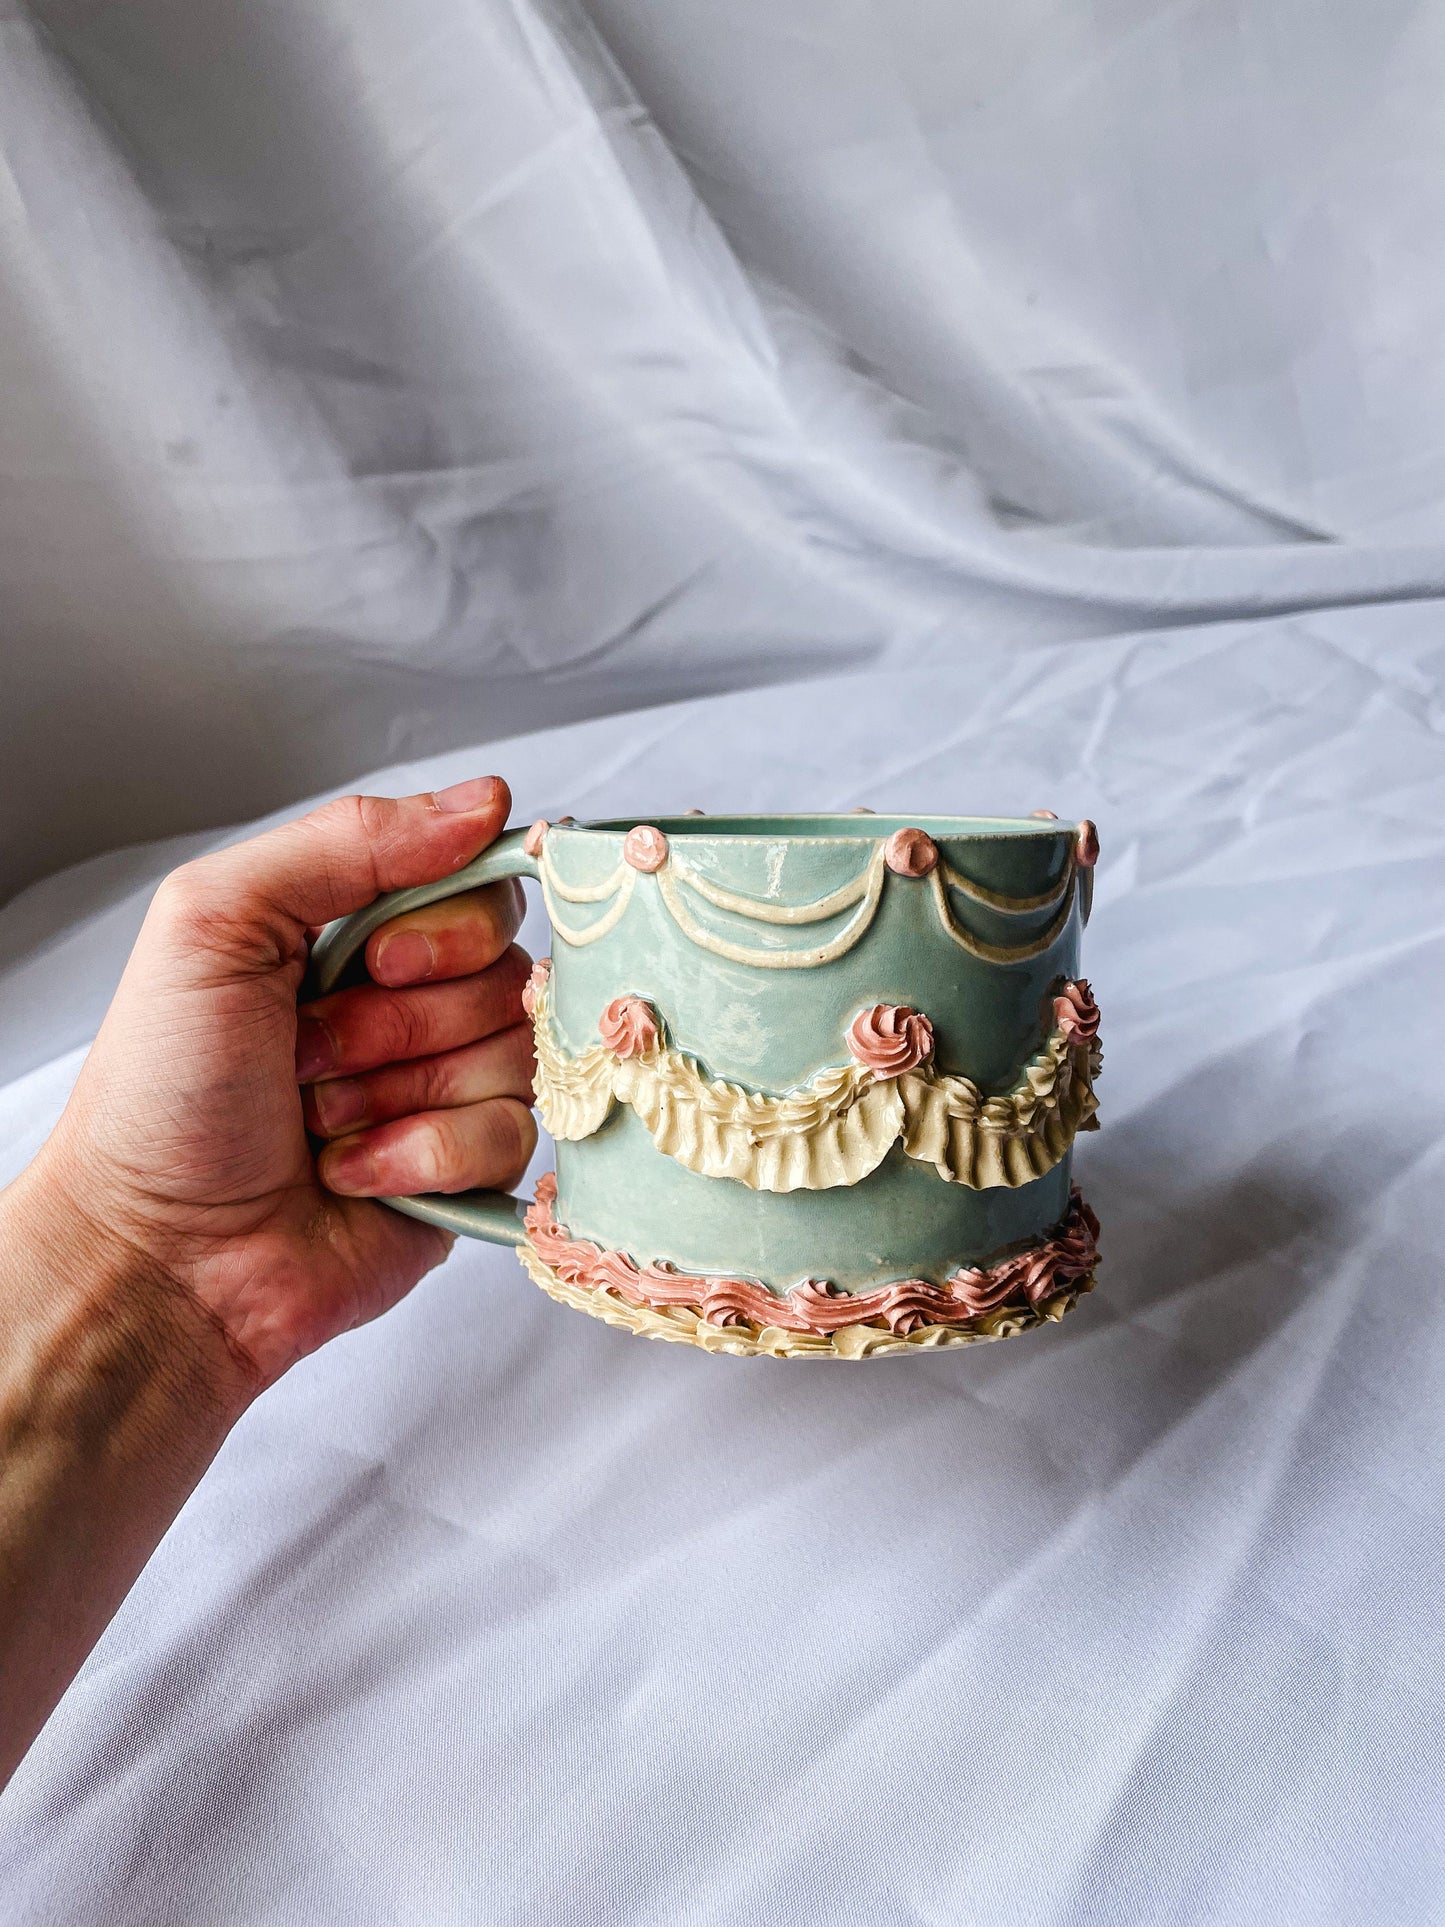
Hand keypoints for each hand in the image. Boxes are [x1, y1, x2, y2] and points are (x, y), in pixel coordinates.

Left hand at [25, 774, 535, 1400]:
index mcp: (352, 932)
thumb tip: (485, 803)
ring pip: (514, 1051)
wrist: (157, 1255)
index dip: (447, 923)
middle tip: (311, 1052)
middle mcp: (407, 1003)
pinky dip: (423, 1153)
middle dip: (403, 1018)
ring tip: (320, 1120)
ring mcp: (442, 1086)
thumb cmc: (162, 1095)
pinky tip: (353, 1172)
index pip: (476, 885)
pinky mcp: (466, 1169)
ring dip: (400, 1089)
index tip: (378, 958)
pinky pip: (511, 1134)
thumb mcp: (216, 921)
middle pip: (506, 969)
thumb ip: (346, 840)